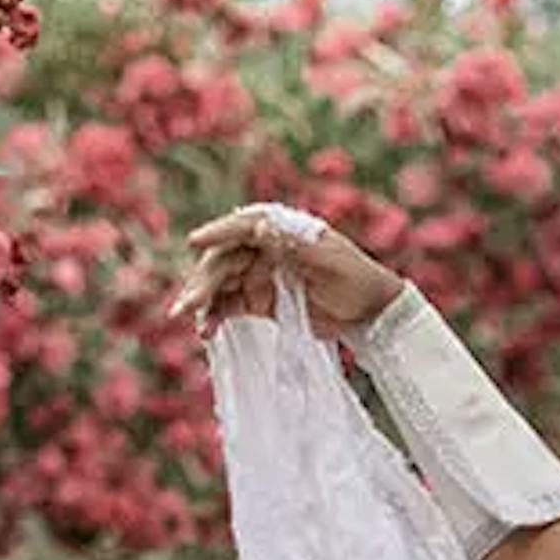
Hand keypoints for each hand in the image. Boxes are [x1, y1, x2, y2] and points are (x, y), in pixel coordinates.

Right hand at [182, 206, 398, 339]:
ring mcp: (259, 274)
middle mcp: (265, 248)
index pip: (243, 227)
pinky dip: (216, 317)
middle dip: (204, 282)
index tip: (194, 243)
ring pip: (222, 284)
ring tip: (193, 324)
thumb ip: (295, 247)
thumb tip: (261, 230)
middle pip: (225, 260)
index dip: (217, 233)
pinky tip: (206, 332)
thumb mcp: (331, 263)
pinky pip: (229, 306)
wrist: (372, 311)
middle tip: (187, 306)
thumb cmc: (357, 279)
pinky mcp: (259, 300)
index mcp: (282, 230)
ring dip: (204, 302)